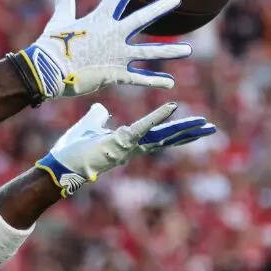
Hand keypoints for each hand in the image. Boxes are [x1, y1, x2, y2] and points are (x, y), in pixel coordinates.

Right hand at [18, 0, 190, 98]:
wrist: (47, 71)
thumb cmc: (51, 45)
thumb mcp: (59, 19)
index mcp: (99, 19)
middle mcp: (113, 34)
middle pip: (142, 18)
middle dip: (160, 7)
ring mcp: (117, 55)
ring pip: (149, 51)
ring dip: (169, 51)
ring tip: (187, 50)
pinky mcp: (115, 74)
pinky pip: (139, 78)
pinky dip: (155, 81)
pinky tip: (170, 83)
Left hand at [36, 102, 216, 195]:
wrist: (60, 164)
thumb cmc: (72, 150)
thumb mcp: (89, 127)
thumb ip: (98, 117)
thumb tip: (101, 108)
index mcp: (127, 143)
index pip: (156, 136)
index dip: (174, 130)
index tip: (192, 126)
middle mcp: (132, 148)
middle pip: (166, 139)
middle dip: (188, 133)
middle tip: (210, 128)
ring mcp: (128, 146)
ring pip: (161, 136)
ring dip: (183, 129)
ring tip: (204, 124)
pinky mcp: (120, 141)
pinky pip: (143, 127)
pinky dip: (157, 116)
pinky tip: (173, 106)